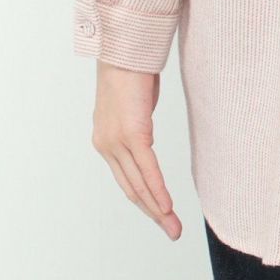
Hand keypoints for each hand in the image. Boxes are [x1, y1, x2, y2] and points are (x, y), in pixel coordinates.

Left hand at [90, 59, 181, 239]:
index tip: (160, 214)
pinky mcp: (133, 134)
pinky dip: (158, 190)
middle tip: (172, 232)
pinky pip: (148, 170)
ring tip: (173, 228)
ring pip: (139, 185)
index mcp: (105, 140)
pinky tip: (167, 206)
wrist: (124, 47)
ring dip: (158, 210)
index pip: (126, 179)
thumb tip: (146, 137)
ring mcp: (117, 142)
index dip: (144, 200)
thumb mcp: (134, 104)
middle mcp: (106, 145)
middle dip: (153, 213)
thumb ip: (137, 125)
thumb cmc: (131, 68)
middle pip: (131, 189)